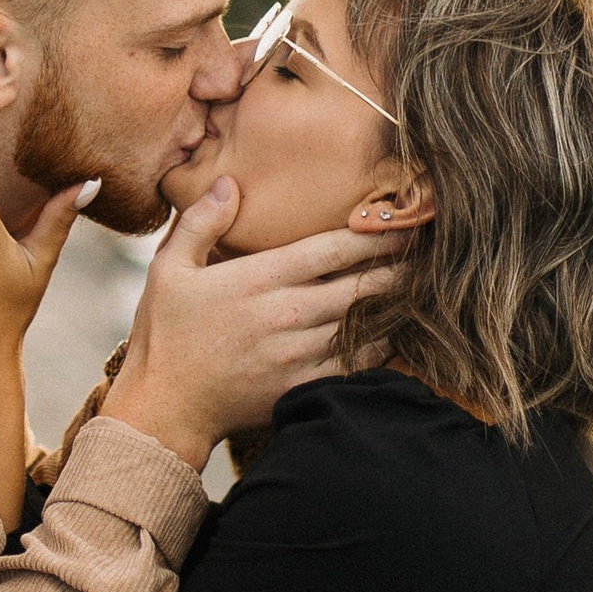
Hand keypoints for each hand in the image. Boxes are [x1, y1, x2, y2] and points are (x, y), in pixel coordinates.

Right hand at [100, 180, 399, 470]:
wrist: (163, 408)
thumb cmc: (164, 336)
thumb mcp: (168, 270)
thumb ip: (200, 222)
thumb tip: (230, 183)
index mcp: (257, 280)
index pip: (330, 250)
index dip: (373, 235)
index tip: (402, 222)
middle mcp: (284, 314)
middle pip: (358, 285)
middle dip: (397, 268)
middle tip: (429, 253)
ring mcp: (296, 354)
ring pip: (363, 324)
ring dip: (394, 306)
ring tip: (422, 289)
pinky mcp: (301, 387)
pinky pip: (354, 365)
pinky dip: (379, 348)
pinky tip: (395, 334)